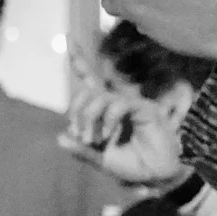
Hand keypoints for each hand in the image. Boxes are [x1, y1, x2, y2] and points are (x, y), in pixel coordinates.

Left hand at [58, 49, 189, 187]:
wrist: (156, 177)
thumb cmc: (133, 166)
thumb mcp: (101, 160)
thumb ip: (82, 150)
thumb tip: (60, 138)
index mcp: (106, 111)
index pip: (90, 81)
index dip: (80, 60)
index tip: (69, 38)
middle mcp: (118, 103)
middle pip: (88, 90)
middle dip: (77, 111)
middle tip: (80, 135)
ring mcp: (132, 105)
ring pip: (99, 97)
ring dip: (89, 118)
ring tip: (91, 139)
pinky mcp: (144, 109)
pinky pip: (118, 104)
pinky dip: (107, 119)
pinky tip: (108, 134)